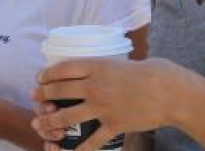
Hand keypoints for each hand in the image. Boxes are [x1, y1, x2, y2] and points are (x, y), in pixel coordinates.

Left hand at [32, 58, 182, 150]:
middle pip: (60, 90)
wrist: (169, 92)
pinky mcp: (114, 125)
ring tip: (41, 123)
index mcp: (97, 67)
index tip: (40, 78)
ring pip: (68, 115)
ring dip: (51, 120)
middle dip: (43, 95)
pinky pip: (92, 140)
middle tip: (35, 98)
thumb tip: (98, 68)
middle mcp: (95, 86)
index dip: (48, 74)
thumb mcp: (124, 62)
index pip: (64, 69)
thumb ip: (107, 67)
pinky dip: (79, 149)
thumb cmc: (152, 72)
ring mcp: (103, 107)